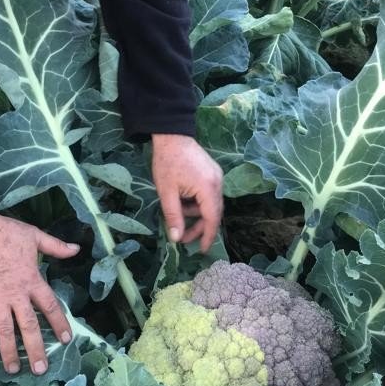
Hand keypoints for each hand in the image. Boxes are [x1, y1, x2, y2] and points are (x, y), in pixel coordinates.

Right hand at [0, 211, 78, 374]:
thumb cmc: (7, 232)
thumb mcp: (34, 236)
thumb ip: (56, 247)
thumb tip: (77, 249)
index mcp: (32, 280)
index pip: (50, 306)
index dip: (59, 323)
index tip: (67, 339)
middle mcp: (16, 295)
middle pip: (29, 326)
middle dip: (36, 349)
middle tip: (41, 369)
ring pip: (4, 331)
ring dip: (8, 352)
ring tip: (13, 370)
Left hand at [151, 134, 223, 252]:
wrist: (172, 135)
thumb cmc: (167, 162)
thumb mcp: (166, 192)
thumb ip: (173, 216)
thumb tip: (176, 238)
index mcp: (208, 188)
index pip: (212, 219)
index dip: (207, 236)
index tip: (202, 250)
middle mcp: (218, 183)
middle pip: (213, 213)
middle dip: (199, 227)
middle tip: (182, 238)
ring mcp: (217, 176)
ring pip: (211, 204)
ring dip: (196, 214)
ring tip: (177, 214)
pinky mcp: (213, 173)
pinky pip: (209, 194)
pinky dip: (198, 203)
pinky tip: (183, 202)